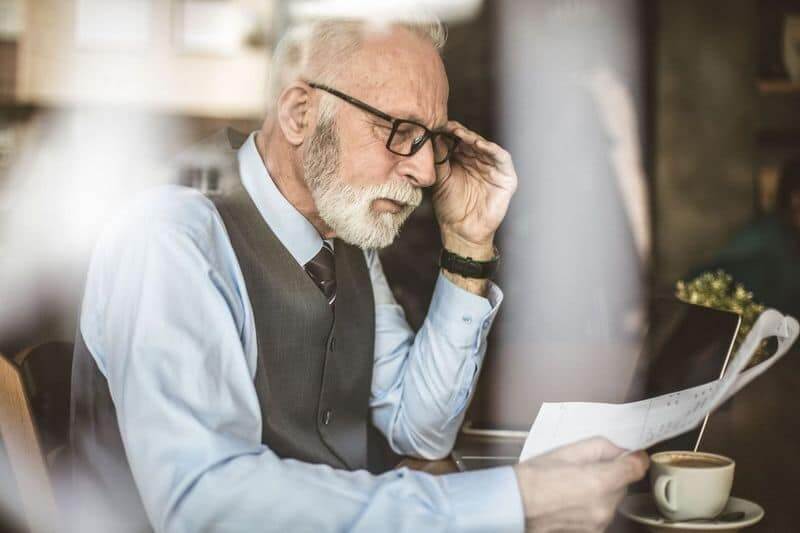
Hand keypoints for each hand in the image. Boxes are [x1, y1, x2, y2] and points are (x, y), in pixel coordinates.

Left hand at [433, 121, 517, 258]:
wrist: (461, 231)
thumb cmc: (449, 207)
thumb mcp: (441, 179)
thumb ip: (439, 159)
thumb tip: (433, 136)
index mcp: (464, 161)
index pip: (459, 141)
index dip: (450, 133)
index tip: (437, 126)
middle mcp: (480, 162)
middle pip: (472, 141)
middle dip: (461, 133)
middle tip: (448, 127)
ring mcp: (494, 169)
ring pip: (486, 147)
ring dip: (474, 138)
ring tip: (461, 134)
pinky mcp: (507, 178)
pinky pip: (502, 158)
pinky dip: (492, 149)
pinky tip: (480, 144)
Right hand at [513, 437, 648, 531]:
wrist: (514, 506)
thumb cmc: (533, 478)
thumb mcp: (567, 450)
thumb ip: (600, 446)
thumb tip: (619, 451)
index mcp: (600, 481)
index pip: (636, 469)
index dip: (636, 458)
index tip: (633, 455)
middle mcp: (604, 506)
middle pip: (623, 484)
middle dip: (611, 474)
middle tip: (586, 467)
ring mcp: (599, 523)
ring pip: (612, 500)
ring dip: (602, 490)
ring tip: (573, 484)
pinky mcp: (592, 532)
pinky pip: (601, 512)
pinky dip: (593, 504)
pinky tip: (571, 498)